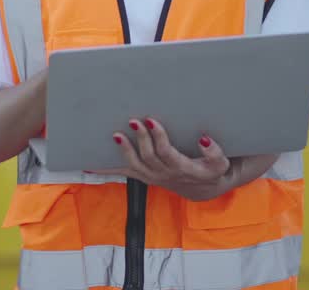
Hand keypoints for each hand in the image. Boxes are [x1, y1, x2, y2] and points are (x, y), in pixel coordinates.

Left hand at [102, 118, 231, 201]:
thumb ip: (214, 152)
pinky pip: (123, 173)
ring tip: (116, 135)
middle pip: (148, 157)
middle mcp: (163, 174)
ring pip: (134, 166)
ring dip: (124, 151)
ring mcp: (151, 176)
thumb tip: (203, 139)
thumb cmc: (209, 170)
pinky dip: (105, 170)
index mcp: (182, 168)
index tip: (151, 121)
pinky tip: (89, 164)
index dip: (158, 138)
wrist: (202, 188)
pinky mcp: (143, 175)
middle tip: (134, 120)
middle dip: (140, 139)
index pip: (166, 153)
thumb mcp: (219, 163)